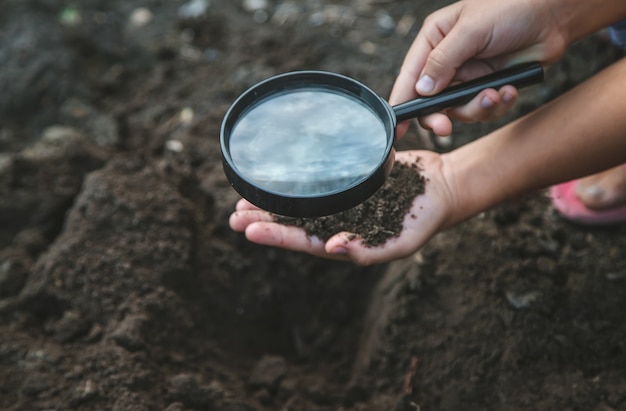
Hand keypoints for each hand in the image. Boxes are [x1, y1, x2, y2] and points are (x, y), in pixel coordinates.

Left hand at [229, 151, 454, 264]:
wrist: (441, 187)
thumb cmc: (423, 221)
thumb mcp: (399, 241)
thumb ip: (367, 250)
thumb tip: (331, 248)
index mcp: (345, 241)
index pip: (303, 241)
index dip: (276, 237)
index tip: (248, 231)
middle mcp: (336, 222)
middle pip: (293, 223)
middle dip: (263, 221)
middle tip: (234, 215)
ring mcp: (340, 201)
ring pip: (298, 202)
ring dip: (271, 202)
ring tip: (243, 198)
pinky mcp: (346, 179)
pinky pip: (315, 179)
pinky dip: (295, 178)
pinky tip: (278, 173)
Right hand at [390, 0, 566, 136]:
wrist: (555, 14)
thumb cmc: (513, 7)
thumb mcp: (472, 30)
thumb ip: (444, 59)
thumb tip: (421, 89)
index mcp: (434, 39)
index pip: (410, 76)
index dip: (402, 102)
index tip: (397, 128)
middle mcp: (447, 60)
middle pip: (431, 101)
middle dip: (440, 116)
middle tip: (444, 129)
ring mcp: (468, 75)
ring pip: (458, 109)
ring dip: (476, 108)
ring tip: (495, 95)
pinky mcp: (488, 86)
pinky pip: (483, 109)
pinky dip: (496, 104)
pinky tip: (509, 90)